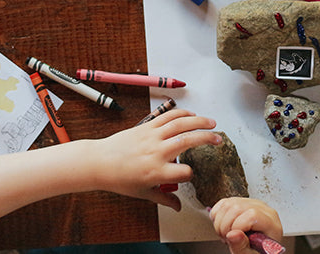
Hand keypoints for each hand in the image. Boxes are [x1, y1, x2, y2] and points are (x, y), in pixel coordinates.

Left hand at [94, 108, 219, 209]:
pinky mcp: (147, 127)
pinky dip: (181, 113)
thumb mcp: (144, 193)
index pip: (184, 172)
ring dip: (199, 121)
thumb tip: (179, 207)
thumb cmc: (120, 179)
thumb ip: (164, 199)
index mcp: (157, 172)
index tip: (189, 174)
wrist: (100, 162)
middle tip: (219, 139)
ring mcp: (152, 137)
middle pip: (188, 141)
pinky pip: (167, 117)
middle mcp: (157, 152)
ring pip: (180, 124)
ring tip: (212, 122)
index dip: (190, 174)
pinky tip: (192, 115)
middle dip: (207, 139)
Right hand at [210, 197, 282, 253]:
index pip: (252, 215)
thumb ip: (241, 247)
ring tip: (226, 235)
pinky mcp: (240, 201)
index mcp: (270, 222)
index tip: (232, 238)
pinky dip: (217, 215)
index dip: (237, 226)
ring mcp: (251, 203)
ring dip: (220, 222)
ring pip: (228, 204)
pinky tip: (223, 226)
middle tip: (227, 239)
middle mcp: (262, 209)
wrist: (256, 250)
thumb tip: (233, 234)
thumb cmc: (257, 252)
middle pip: (237, 208)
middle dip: (225, 226)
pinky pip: (223, 203)